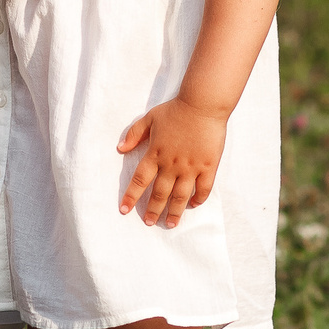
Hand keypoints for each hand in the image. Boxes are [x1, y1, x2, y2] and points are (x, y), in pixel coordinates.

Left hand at [116, 98, 227, 228]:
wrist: (202, 104)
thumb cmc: (176, 110)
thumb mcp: (149, 118)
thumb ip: (134, 134)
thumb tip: (120, 148)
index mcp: (155, 154)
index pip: (139, 180)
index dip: (131, 196)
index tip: (124, 210)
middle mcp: (171, 164)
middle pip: (159, 193)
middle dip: (153, 210)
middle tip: (149, 223)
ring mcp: (191, 167)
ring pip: (180, 196)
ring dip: (174, 212)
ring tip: (170, 224)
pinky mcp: (208, 166)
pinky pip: (203, 188)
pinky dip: (198, 199)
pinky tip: (193, 205)